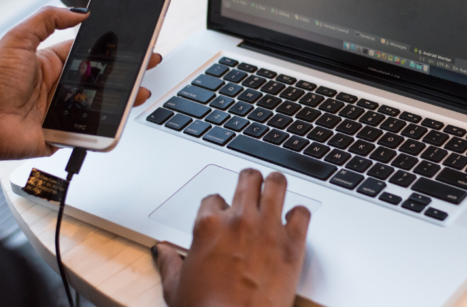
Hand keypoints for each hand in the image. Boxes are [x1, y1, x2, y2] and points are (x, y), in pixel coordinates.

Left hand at [0, 6, 161, 160]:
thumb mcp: (17, 40)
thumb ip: (46, 20)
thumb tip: (77, 12)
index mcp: (50, 63)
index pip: (88, 52)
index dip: (109, 48)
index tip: (129, 43)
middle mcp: (59, 86)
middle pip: (100, 78)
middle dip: (125, 72)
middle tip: (146, 64)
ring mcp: (63, 110)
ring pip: (101, 103)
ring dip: (122, 98)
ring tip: (140, 92)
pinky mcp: (65, 132)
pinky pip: (91, 129)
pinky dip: (106, 126)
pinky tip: (120, 117)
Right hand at [155, 170, 310, 306]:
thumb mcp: (176, 286)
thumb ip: (170, 263)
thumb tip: (163, 252)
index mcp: (208, 225)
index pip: (214, 198)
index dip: (219, 206)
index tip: (223, 214)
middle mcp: (238, 220)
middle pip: (248, 178)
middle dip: (249, 181)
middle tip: (252, 187)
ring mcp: (267, 228)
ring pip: (276, 183)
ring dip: (275, 185)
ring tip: (275, 189)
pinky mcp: (292, 244)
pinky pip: (302, 212)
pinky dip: (299, 214)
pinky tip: (294, 220)